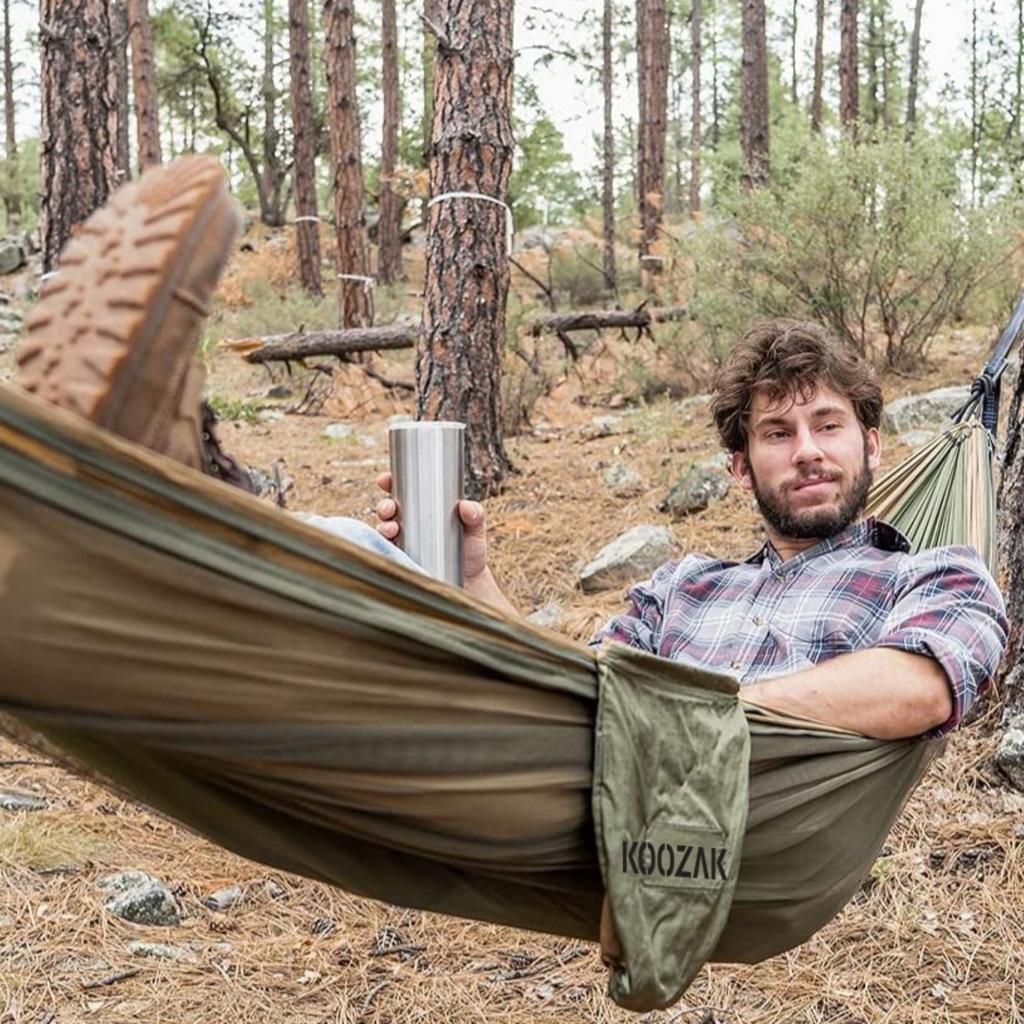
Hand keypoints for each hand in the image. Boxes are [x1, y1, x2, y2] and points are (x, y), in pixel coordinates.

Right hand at [375, 472, 489, 583]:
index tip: (385, 480)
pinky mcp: (403, 561)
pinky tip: (389, 547)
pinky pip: (387, 553)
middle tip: (389, 509)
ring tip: (392, 530)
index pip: (404, 492)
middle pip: (389, 509)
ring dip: (383, 527)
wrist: (469, 581)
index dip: (390, 483)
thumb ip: (475, 515)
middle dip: (384, 506)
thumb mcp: (475, 529)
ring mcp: (405, 542)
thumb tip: (466, 506)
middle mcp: (410, 523)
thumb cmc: (471, 551)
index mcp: (425, 509)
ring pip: (384, 530)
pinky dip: (384, 549)